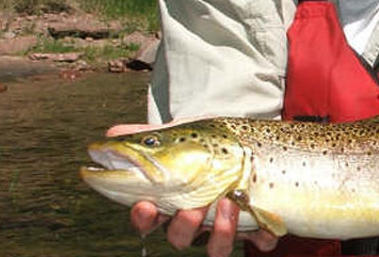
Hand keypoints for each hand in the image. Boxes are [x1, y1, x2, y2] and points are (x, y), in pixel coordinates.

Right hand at [105, 124, 279, 256]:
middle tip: (191, 207)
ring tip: (228, 202)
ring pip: (216, 247)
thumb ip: (149, 136)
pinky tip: (267, 224)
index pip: (149, 219)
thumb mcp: (182, 135)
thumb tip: (111, 133)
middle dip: (183, 226)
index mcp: (172, 202)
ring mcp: (226, 226)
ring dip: (221, 231)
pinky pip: (260, 242)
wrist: (248, 143)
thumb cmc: (209, 144)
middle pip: (180, 238)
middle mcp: (196, 220)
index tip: (144, 206)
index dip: (143, 218)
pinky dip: (263, 236)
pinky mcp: (258, 226)